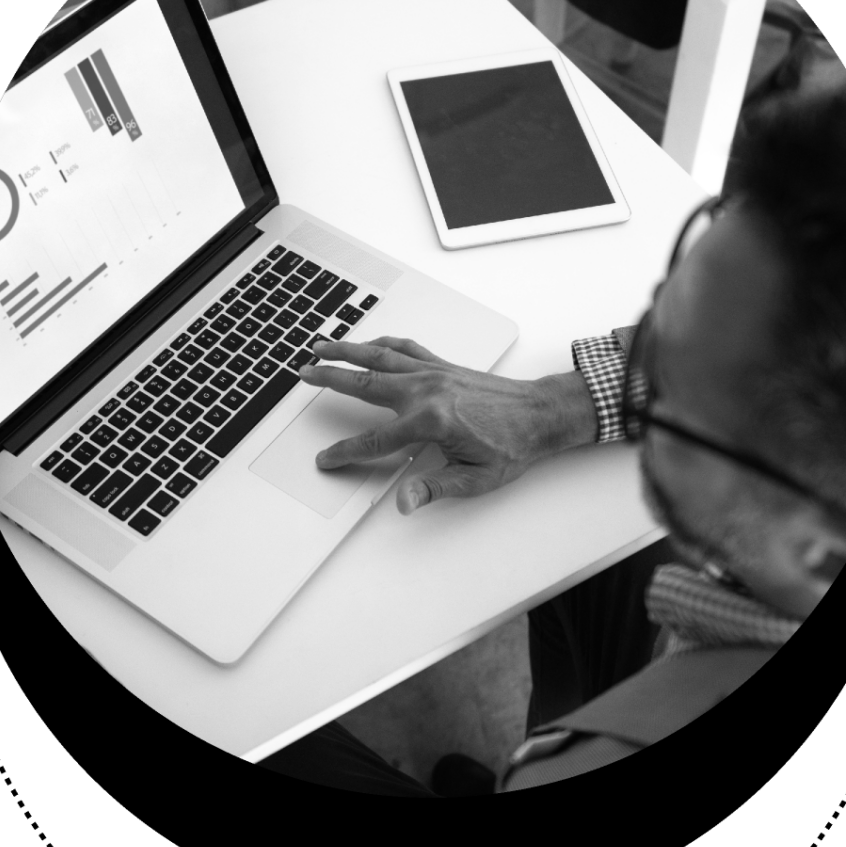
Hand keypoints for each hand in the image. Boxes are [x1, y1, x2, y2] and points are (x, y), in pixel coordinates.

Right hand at [299, 337, 597, 513]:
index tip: (326, 458)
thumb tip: (404, 502)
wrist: (541, 414)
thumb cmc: (514, 446)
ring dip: (348, 350)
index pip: (375, 441)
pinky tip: (370, 344)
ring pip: (380, 357)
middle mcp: (427, 391)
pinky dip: (383, 344)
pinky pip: (406, 349)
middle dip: (330, 378)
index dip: (346, 452)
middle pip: (365, 383)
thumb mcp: (475, 478)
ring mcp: (434, 373)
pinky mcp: (443, 365)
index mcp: (430, 421)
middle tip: (304, 373)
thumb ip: (434, 488)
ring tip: (320, 345)